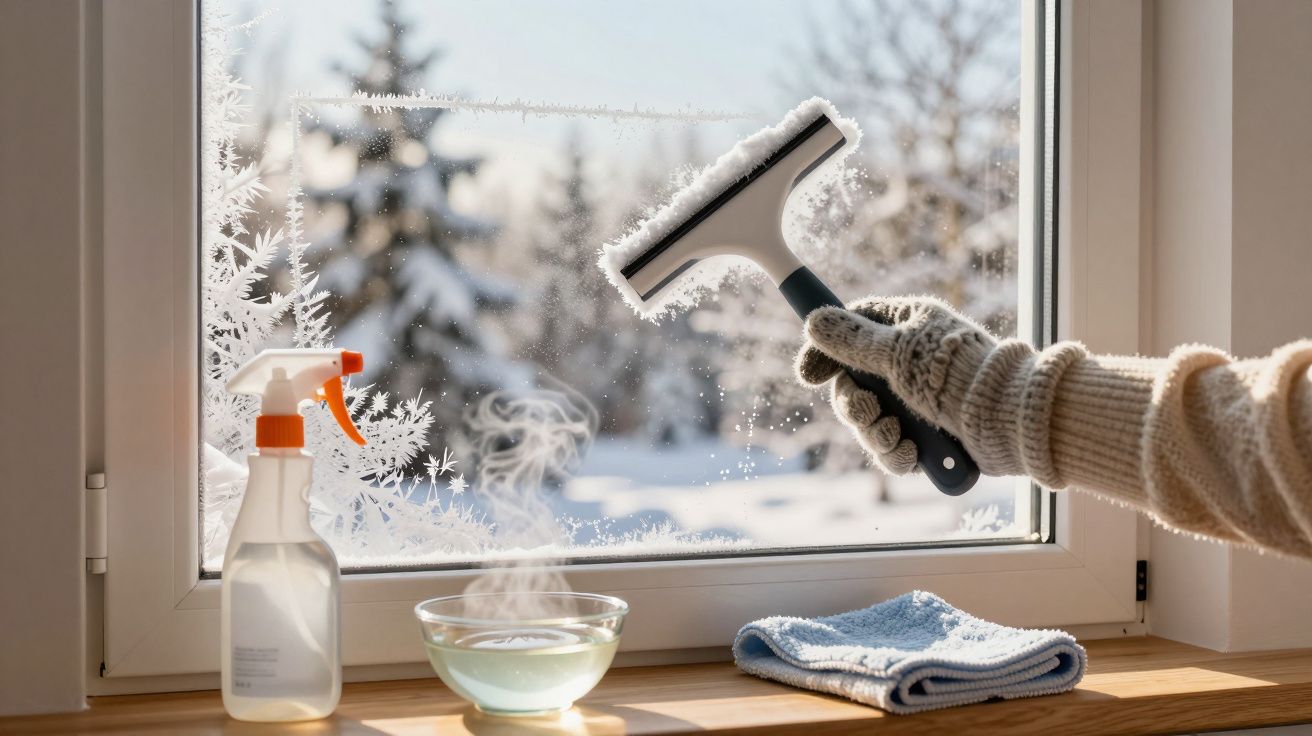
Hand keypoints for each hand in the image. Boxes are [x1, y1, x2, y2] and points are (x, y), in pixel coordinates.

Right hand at [795, 296, 1006, 475]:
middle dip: (853, 405)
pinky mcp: (927, 437)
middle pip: (852, 385)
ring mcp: (917, 401)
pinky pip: (892, 449)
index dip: (825, 353)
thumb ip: (851, 342)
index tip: (808, 375)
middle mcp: (908, 362)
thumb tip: (813, 321)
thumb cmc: (956, 373)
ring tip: (895, 436)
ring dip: (873, 433)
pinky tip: (910, 453)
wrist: (1008, 420)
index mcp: (904, 327)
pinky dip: (896, 454)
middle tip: (868, 410)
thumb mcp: (897, 352)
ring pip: (868, 422)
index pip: (850, 331)